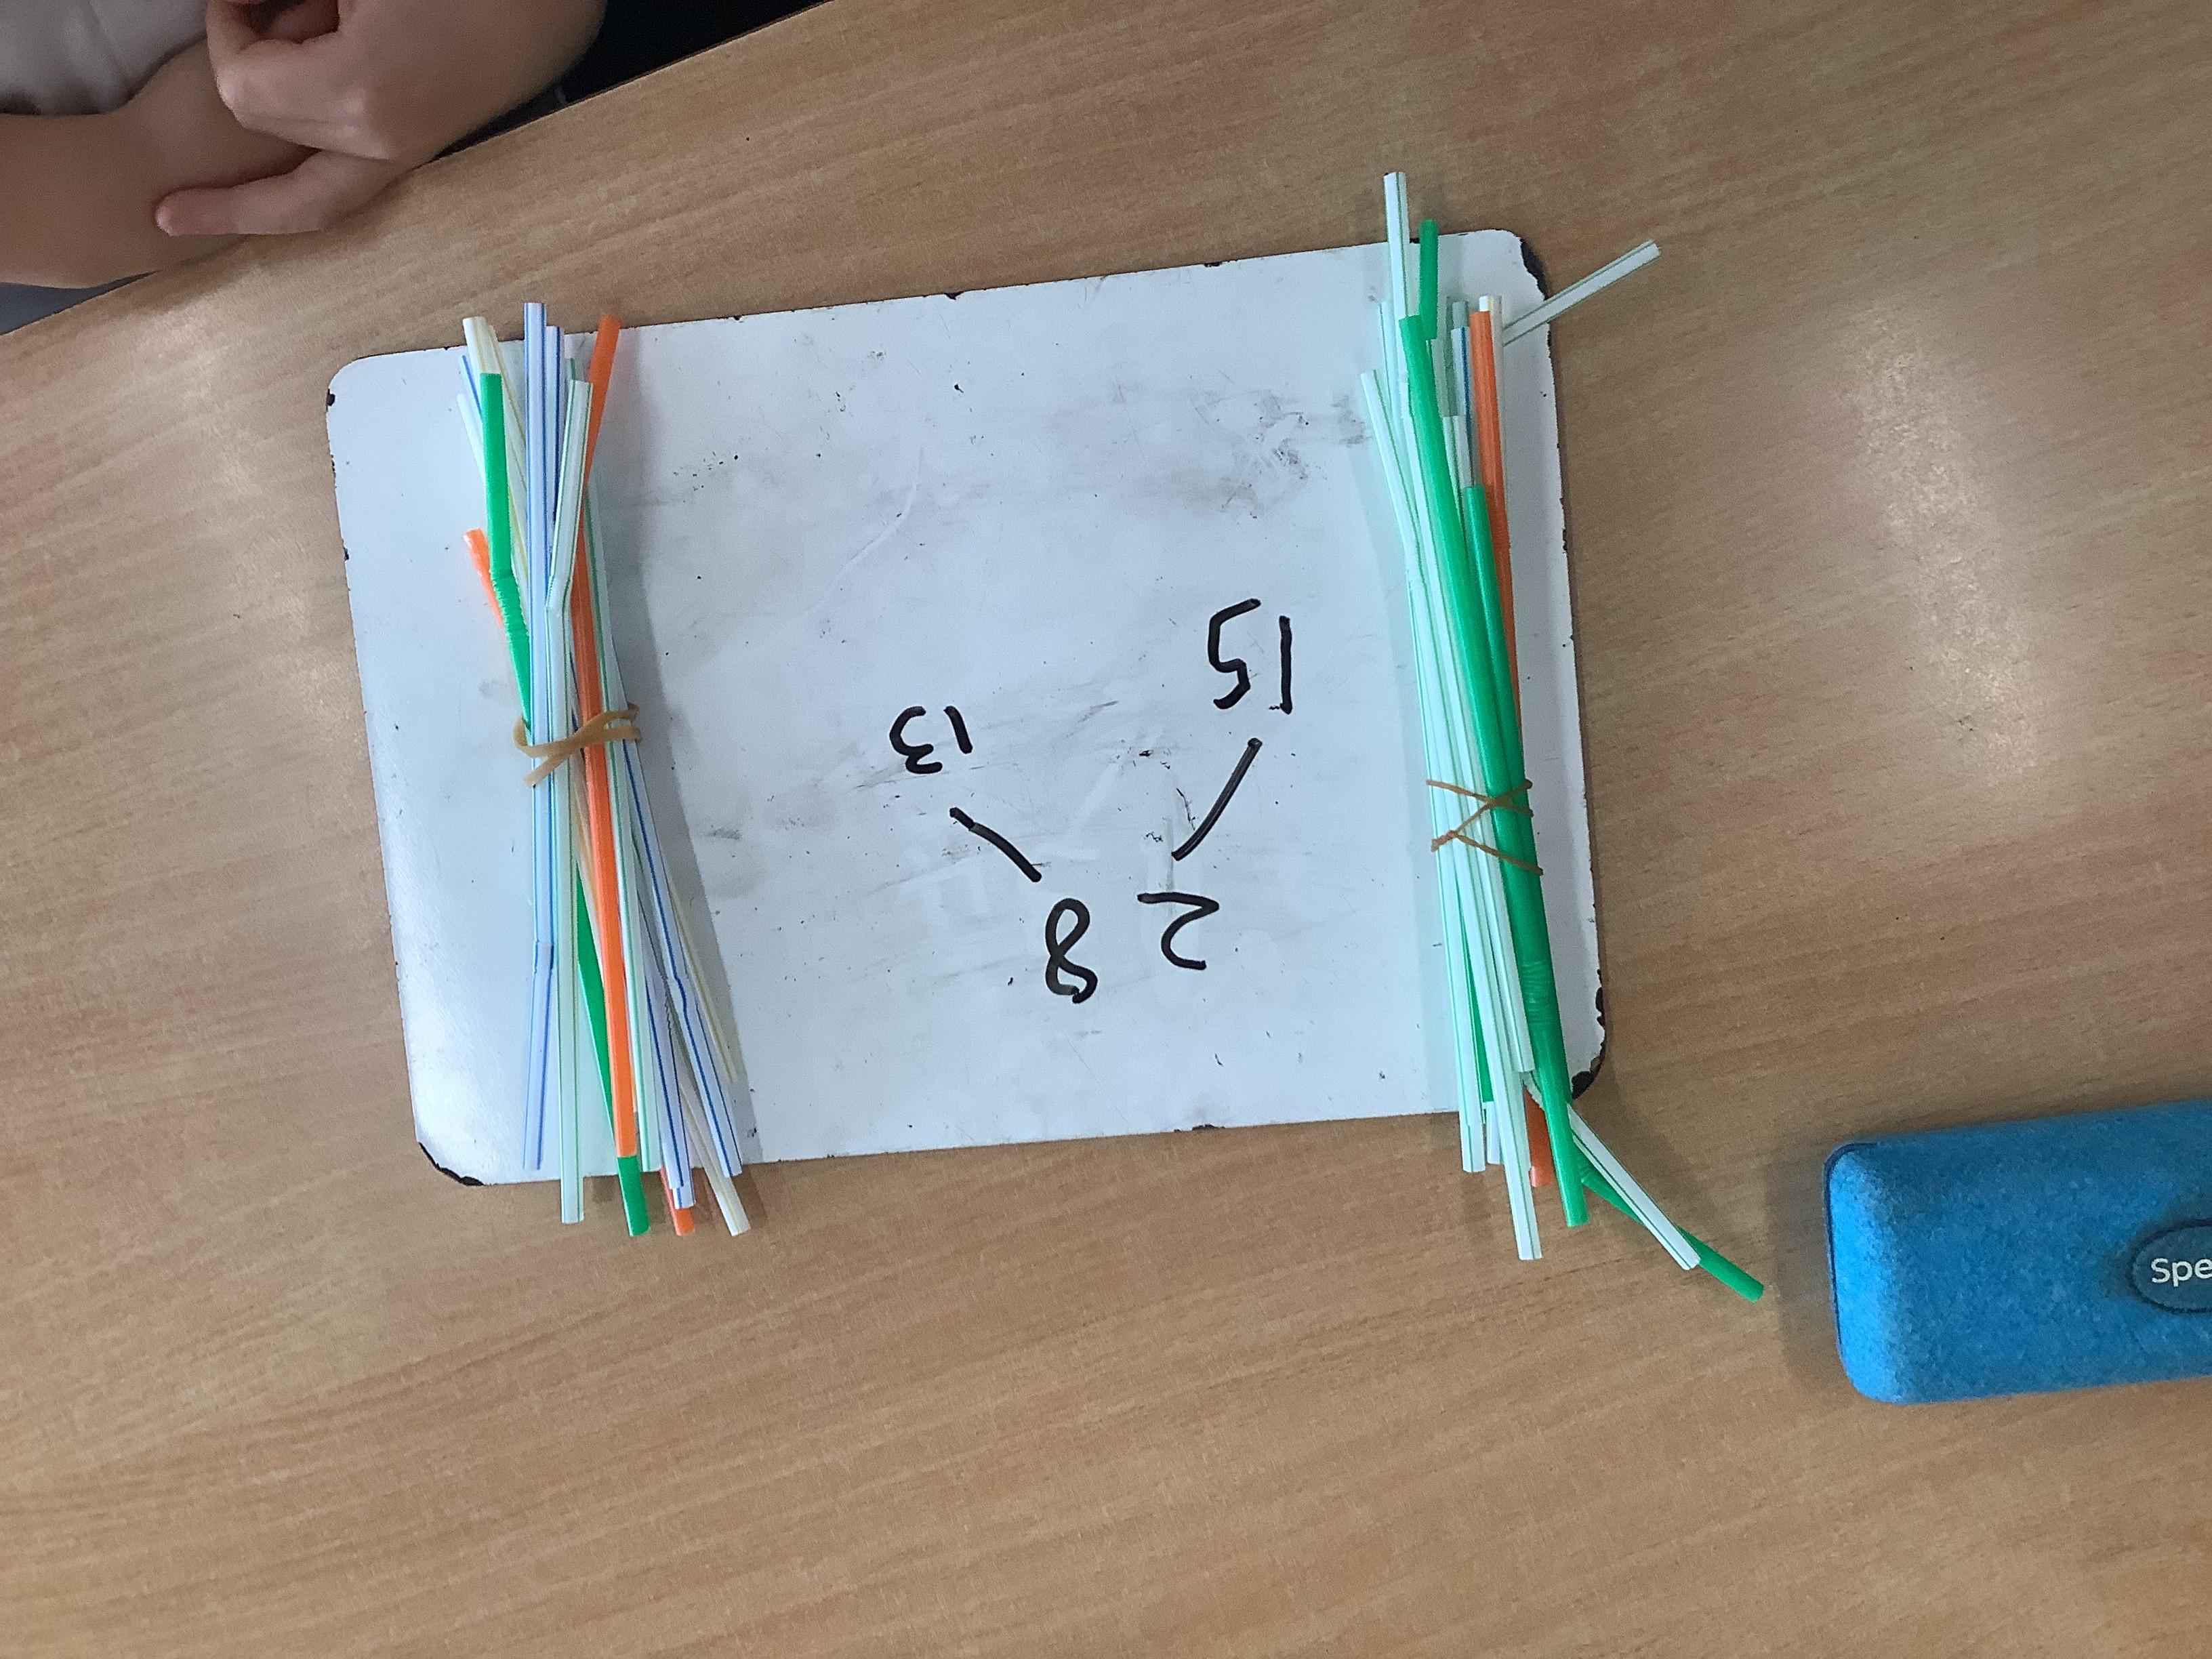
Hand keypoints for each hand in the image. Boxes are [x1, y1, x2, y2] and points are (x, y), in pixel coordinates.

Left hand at [156, 0, 603, 236]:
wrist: (548, 3)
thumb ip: (289, 4)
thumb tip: (245, 13)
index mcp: (362, 93)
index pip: (244, 89)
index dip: (226, 35)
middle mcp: (382, 141)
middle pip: (266, 136)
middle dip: (245, 78)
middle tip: (253, 19)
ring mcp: (407, 152)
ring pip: (306, 195)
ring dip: (265, 157)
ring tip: (281, 64)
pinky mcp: (422, 146)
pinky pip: (342, 189)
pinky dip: (298, 183)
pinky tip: (271, 170)